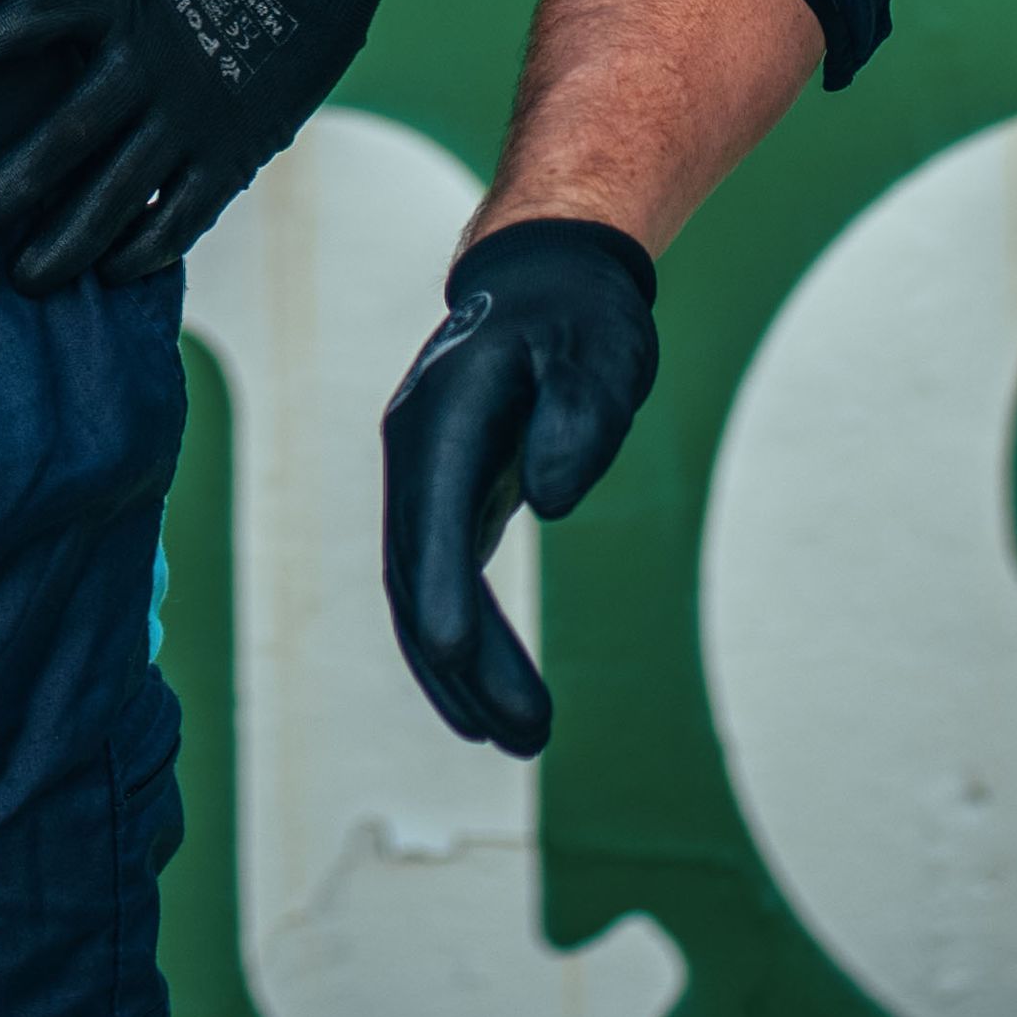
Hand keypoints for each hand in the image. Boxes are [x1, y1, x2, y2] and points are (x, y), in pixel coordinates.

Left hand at [0, 0, 429, 290]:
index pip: (52, 8)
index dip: (13, 29)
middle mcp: (151, 62)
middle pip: (69, 134)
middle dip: (12, 184)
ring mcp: (193, 113)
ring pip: (120, 194)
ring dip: (68, 241)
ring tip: (25, 278)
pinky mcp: (233, 149)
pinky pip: (184, 214)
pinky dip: (146, 247)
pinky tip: (111, 271)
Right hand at [379, 218, 663, 757]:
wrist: (547, 278)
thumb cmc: (578, 316)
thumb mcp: (599, 350)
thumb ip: (580, 418)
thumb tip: (552, 498)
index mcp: (446, 412)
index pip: (433, 514)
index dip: (440, 590)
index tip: (455, 656)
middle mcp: (417, 450)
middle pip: (420, 573)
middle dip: (463, 662)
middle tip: (528, 737)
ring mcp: (423, 477)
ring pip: (420, 590)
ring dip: (458, 670)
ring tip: (517, 738)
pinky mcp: (445, 499)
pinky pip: (439, 583)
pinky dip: (458, 644)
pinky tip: (487, 697)